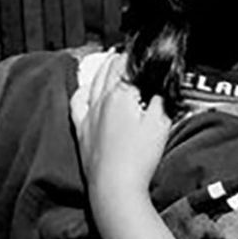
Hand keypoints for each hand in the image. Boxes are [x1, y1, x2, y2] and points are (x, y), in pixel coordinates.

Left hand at [78, 53, 170, 205]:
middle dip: (119, 59)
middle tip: (128, 53)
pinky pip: (77, 102)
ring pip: (92, 82)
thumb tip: (159, 89)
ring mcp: (88, 114)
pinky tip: (86, 89)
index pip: (128, 67)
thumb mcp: (161, 125)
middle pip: (109, 70)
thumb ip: (160, 102)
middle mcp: (101, 100)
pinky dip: (82, 90)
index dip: (136, 57)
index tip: (143, 52)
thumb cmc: (139, 157)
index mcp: (121, 95)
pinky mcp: (82, 130)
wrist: (115, 186)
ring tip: (109, 63)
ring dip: (101, 69)